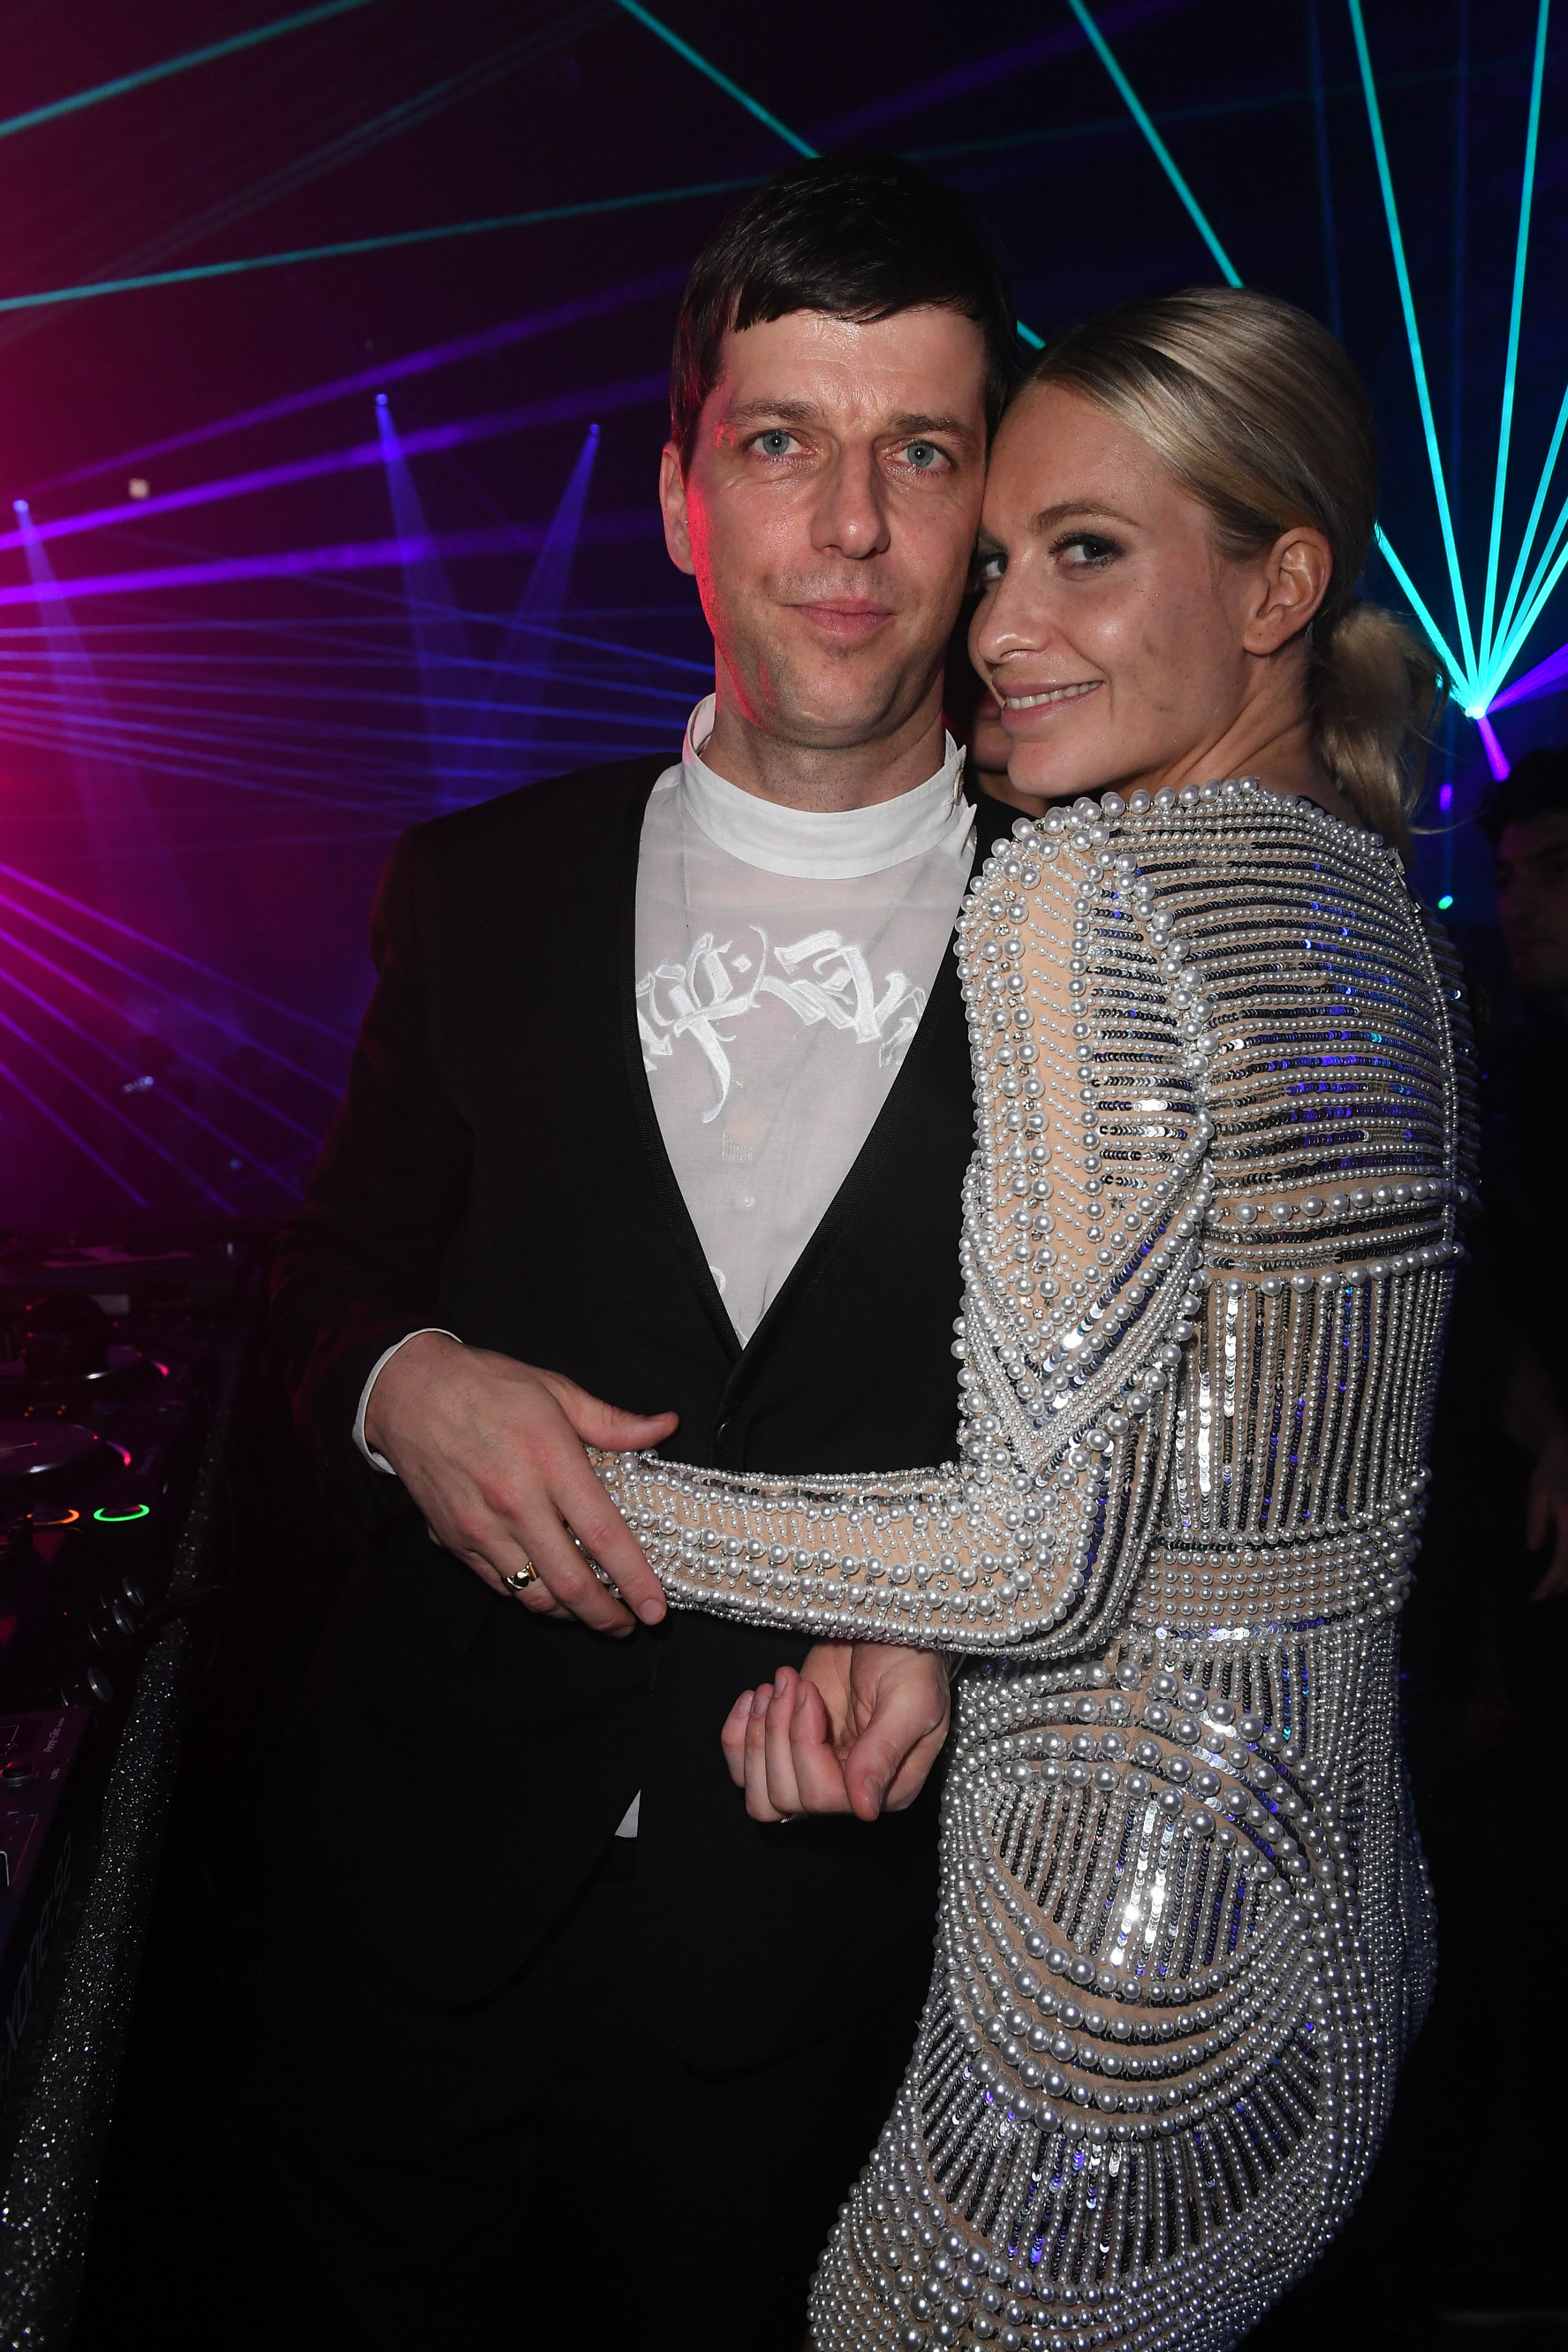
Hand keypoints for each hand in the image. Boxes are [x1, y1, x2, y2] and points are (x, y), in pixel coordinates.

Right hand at [363, 1332, 676, 1632]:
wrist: (408, 1390)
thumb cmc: (485, 1386)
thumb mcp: (556, 1390)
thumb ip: (612, 1421)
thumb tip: (663, 1427)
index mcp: (551, 1462)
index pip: (605, 1537)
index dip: (636, 1581)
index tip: (655, 1609)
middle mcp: (517, 1503)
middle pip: (571, 1585)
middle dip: (606, 1617)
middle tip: (628, 1624)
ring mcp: (482, 1527)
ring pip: (533, 1596)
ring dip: (569, 1613)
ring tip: (591, 1611)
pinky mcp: (455, 1540)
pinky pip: (499, 1585)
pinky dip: (528, 1595)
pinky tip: (547, 1589)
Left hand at [721, 1643, 949, 1823]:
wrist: (886, 1624)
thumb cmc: (909, 1661)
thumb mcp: (908, 1701)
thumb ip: (883, 1753)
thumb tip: (865, 1809)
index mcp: (884, 1791)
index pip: (822, 1796)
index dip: (804, 1744)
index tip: (809, 1692)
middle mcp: (846, 1791)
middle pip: (784, 1798)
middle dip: (778, 1735)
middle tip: (792, 1683)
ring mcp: (813, 1772)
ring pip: (759, 1795)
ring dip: (755, 1739)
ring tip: (771, 1690)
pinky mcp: (786, 1750)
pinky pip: (743, 1770)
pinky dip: (736, 1736)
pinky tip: (754, 1696)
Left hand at [1526, 1430, 1567, 1598]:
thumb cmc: (1551, 1473)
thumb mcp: (1536, 1494)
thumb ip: (1535, 1521)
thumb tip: (1533, 1548)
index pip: (1563, 1561)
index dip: (1551, 1582)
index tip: (1537, 1596)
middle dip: (1561, 1586)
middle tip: (1542, 1596)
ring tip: (1554, 1587)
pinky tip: (1565, 1572)